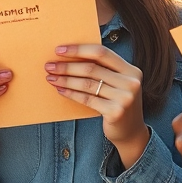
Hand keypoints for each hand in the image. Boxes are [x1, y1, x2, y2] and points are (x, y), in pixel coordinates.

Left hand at [46, 44, 149, 167]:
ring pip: (87, 84)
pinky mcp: (115, 112)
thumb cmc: (118, 103)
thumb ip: (104, 70)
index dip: (79, 49)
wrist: (131, 132)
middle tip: (50, 66)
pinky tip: (61, 90)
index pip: (102, 52)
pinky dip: (71, 94)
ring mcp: (125, 98)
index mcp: (131, 70)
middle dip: (67, 66)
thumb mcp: (118, 84)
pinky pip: (87, 99)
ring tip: (52, 78)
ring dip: (66, 80)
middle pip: (92, 68)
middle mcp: (131, 82)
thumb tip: (70, 57)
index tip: (59, 49)